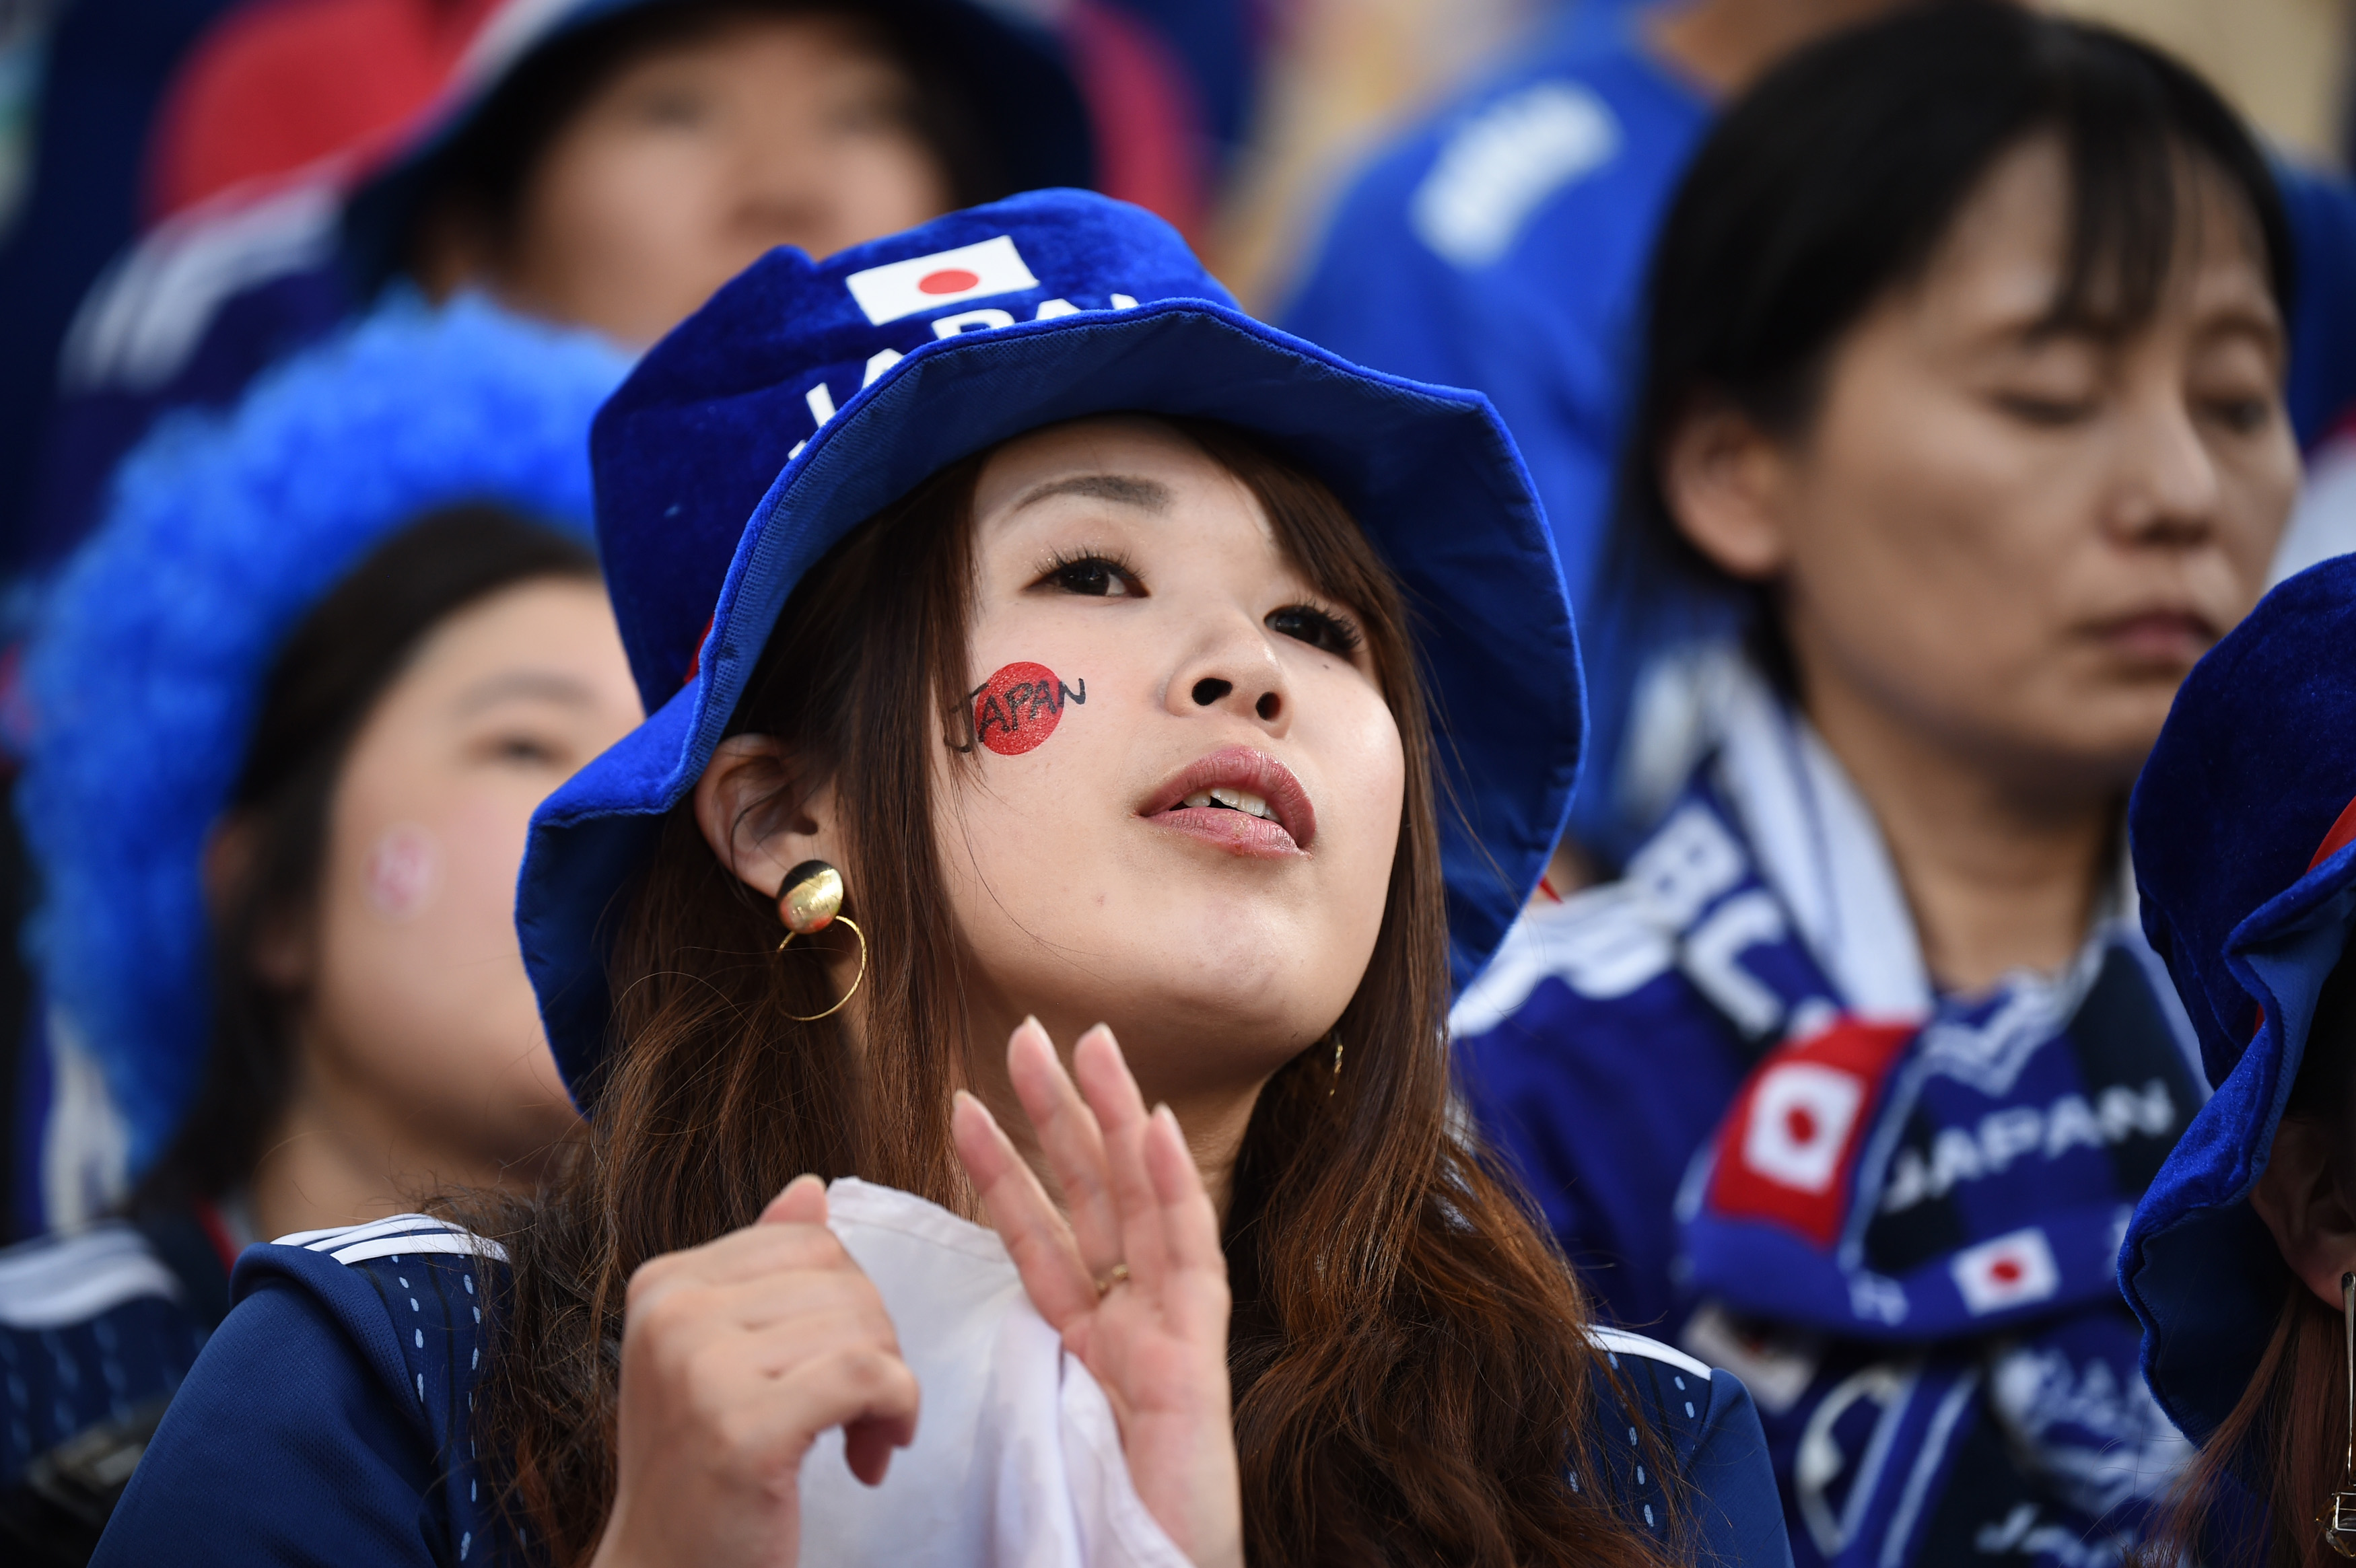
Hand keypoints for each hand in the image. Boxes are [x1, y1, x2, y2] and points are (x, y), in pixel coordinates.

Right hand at [589, 1175, 919, 1567]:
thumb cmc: (706, 1472)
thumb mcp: (721, 1359)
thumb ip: (764, 1272)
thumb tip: (812, 1189)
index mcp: (664, 1284)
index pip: (811, 1243)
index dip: (849, 1306)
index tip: (834, 1371)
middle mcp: (672, 1314)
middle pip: (844, 1279)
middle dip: (876, 1347)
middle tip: (857, 1418)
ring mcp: (700, 1370)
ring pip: (864, 1326)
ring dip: (888, 1390)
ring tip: (860, 1443)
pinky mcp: (742, 1429)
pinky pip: (871, 1375)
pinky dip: (897, 1413)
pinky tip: (871, 1460)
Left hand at [952, 1020, 1243, 1567]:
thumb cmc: (1091, 1539)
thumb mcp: (1024, 1449)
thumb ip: (990, 1394)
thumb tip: (910, 1358)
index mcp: (1088, 1346)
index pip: (1037, 1236)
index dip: (1003, 1170)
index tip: (963, 1105)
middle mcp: (1134, 1326)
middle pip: (1095, 1198)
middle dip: (1064, 1114)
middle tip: (1025, 1031)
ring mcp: (1172, 1336)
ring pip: (1144, 1205)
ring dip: (1118, 1119)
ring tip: (1091, 1043)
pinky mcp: (1198, 1361)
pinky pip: (1190, 1260)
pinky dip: (1177, 1189)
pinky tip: (1157, 1128)